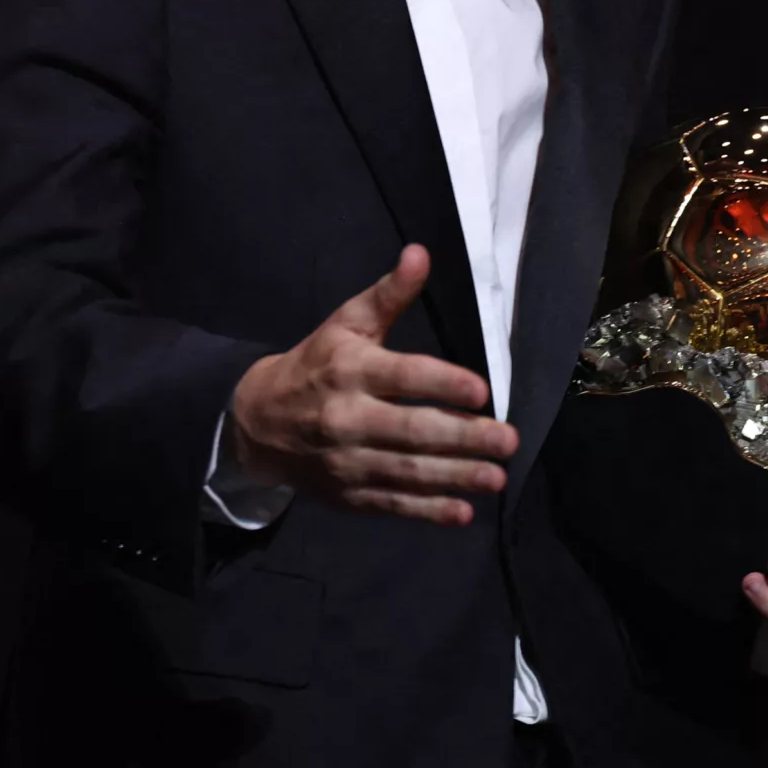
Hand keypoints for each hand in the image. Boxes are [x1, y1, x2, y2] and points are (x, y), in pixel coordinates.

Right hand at [226, 245, 515, 525]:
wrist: (258, 422)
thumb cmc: (317, 364)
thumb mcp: (347, 323)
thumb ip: (389, 294)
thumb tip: (420, 254)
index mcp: (351, 370)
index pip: (403, 376)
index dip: (443, 383)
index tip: (482, 392)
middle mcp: (348, 418)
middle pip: (412, 430)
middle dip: (464, 437)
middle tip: (509, 441)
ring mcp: (348, 461)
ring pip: (407, 472)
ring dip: (456, 477)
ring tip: (497, 477)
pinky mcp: (348, 494)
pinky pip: (392, 504)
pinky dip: (428, 512)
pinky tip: (464, 513)